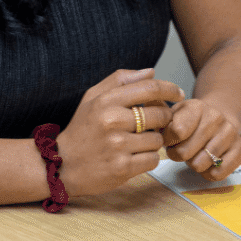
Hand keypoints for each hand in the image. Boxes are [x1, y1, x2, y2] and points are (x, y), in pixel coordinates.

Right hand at [56, 68, 184, 197]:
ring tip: (139, 142)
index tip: (178, 93)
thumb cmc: (82, 129)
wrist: (62, 164)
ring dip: (154, 141)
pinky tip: (136, 156)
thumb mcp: (93, 97)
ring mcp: (118, 146)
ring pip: (158, 139)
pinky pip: (153, 160)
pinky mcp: (122, 168)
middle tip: (155, 122)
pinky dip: (149, 158)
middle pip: (160, 114)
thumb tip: (151, 72)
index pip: (149, 88)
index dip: (170, 89)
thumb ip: (120, 80)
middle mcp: (112, 121)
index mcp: (106, 101)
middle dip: (163, 118)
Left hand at [162, 98, 240, 181]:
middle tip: (180, 150)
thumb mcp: (172, 113)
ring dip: (193, 164)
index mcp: (196, 106)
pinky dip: (208, 173)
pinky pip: (218, 173)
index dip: (168, 141)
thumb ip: (157, 113)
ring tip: (194, 154)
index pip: (177, 132)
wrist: (219, 118)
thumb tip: (144, 106)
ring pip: (200, 164)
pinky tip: (208, 162)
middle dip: (178, 155)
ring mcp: (230, 131)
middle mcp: (216, 116)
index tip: (169, 139)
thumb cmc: (189, 121)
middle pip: (186, 152)